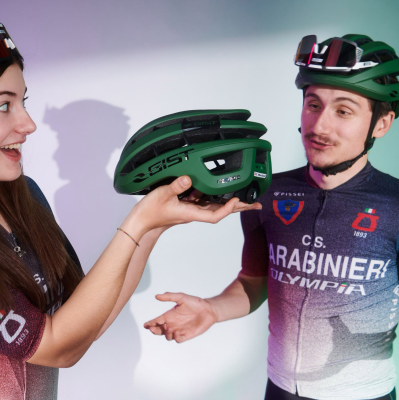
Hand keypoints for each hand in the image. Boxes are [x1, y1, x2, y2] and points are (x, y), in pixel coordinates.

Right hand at [126, 176, 261, 235]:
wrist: (142, 221)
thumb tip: (188, 178)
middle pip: (221, 211)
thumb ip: (176, 186)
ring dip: (230, 202)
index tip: (238, 199)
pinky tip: (219, 189)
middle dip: (239, 208)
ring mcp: (191, 209)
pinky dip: (214, 196)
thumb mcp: (162, 195)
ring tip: (246, 197)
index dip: (227, 209)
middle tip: (256, 204)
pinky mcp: (187, 205)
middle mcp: (194, 213)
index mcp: (191, 213)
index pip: (215, 215)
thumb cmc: (150, 212)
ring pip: (215, 206)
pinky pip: (204, 201)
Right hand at [143, 292, 216, 342]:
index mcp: (169, 316)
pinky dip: (175, 338)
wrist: (208, 310)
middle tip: (152, 329)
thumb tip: (156, 296)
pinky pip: (178, 340)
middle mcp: (172, 324)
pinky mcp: (186, 335)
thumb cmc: (195, 303)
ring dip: (166, 334)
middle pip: (159, 331)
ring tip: (169, 328)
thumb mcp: (181, 297)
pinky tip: (176, 333)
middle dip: (154, 331)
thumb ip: (169, 296)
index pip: (157, 321)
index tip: (145, 325)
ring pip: (167, 336)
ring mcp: (179, 330)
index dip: (150, 323)